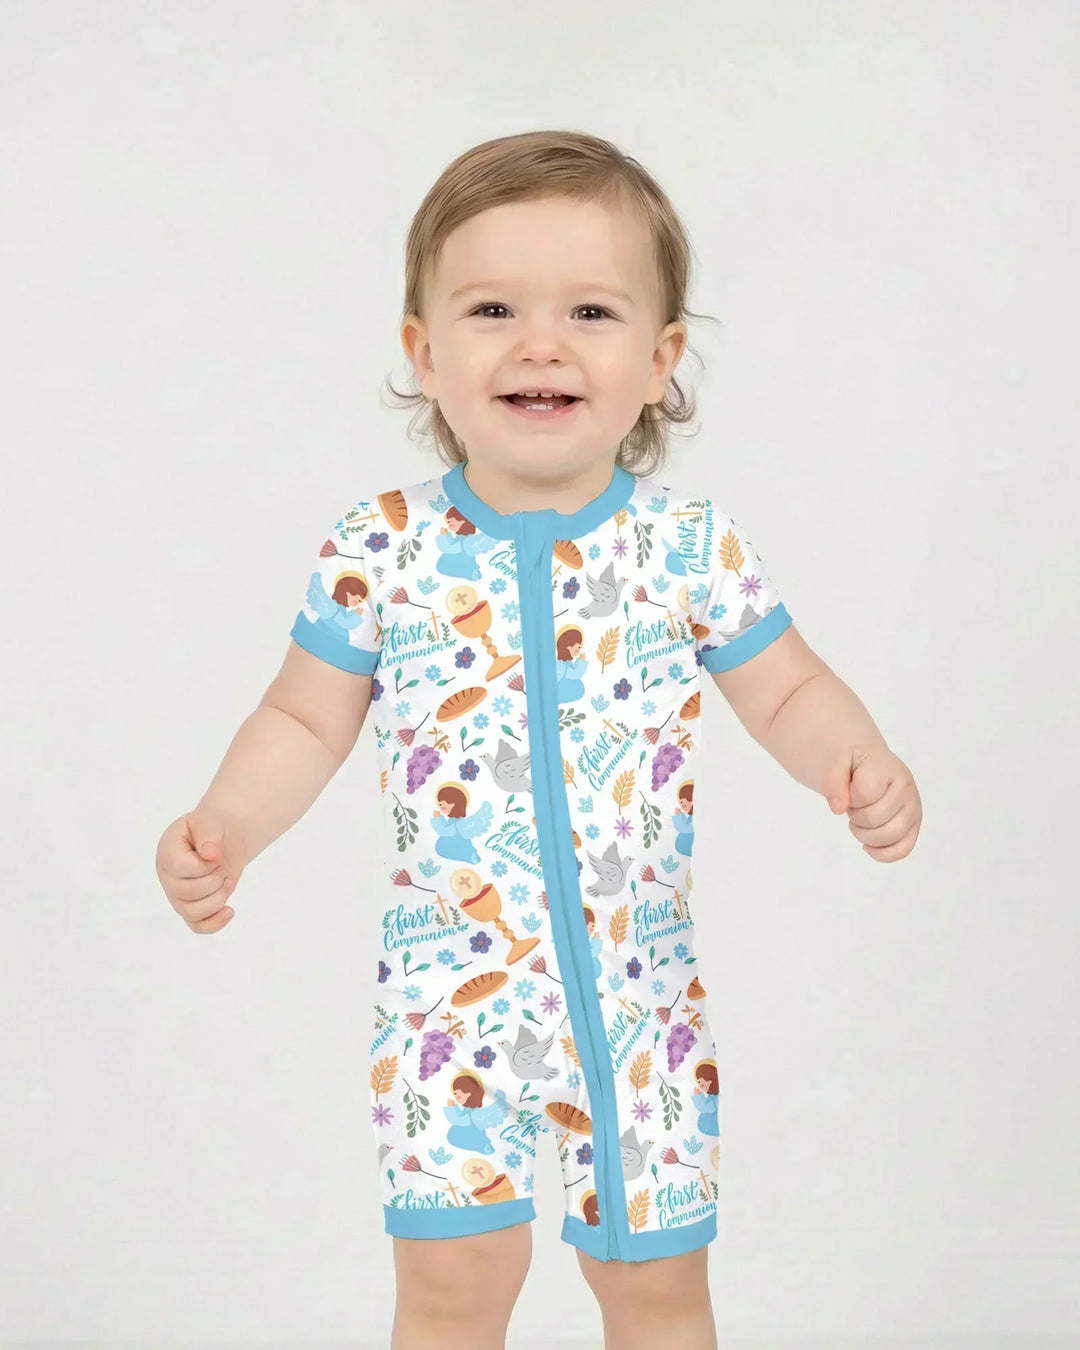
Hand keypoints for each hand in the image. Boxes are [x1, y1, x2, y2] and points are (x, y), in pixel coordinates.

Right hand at [156, 807, 248, 931]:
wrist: (221, 839)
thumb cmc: (212, 829)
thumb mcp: (210, 821)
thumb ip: (208, 834)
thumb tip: (209, 854)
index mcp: (167, 853)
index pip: (181, 868)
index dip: (205, 865)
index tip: (216, 854)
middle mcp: (168, 877)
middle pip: (188, 892)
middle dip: (215, 880)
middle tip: (224, 868)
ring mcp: (177, 896)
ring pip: (192, 913)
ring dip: (218, 899)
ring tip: (228, 882)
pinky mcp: (191, 909)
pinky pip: (198, 926)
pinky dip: (215, 923)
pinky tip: (230, 910)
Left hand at [822, 744, 920, 861]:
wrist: (864, 760)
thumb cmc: (850, 762)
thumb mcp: (834, 763)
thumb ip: (832, 782)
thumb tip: (838, 808)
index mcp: (888, 768)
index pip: (865, 795)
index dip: (849, 798)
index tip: (848, 788)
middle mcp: (907, 789)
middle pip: (875, 819)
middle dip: (855, 816)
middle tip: (853, 805)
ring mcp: (913, 809)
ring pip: (890, 837)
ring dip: (864, 835)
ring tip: (860, 820)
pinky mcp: (913, 827)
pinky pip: (902, 850)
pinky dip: (882, 854)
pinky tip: (867, 845)